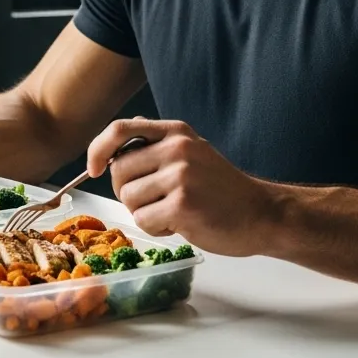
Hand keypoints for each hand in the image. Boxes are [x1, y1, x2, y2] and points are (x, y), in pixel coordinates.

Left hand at [86, 118, 281, 256]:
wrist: (262, 214)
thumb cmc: (223, 188)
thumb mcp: (193, 151)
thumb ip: (159, 141)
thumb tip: (127, 127)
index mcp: (176, 133)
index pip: (119, 129)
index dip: (98, 149)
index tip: (94, 168)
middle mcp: (177, 149)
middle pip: (119, 171)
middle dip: (128, 192)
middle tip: (154, 201)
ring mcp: (180, 176)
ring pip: (128, 199)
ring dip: (145, 213)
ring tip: (173, 212)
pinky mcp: (182, 205)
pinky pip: (143, 220)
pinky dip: (156, 229)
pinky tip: (180, 225)